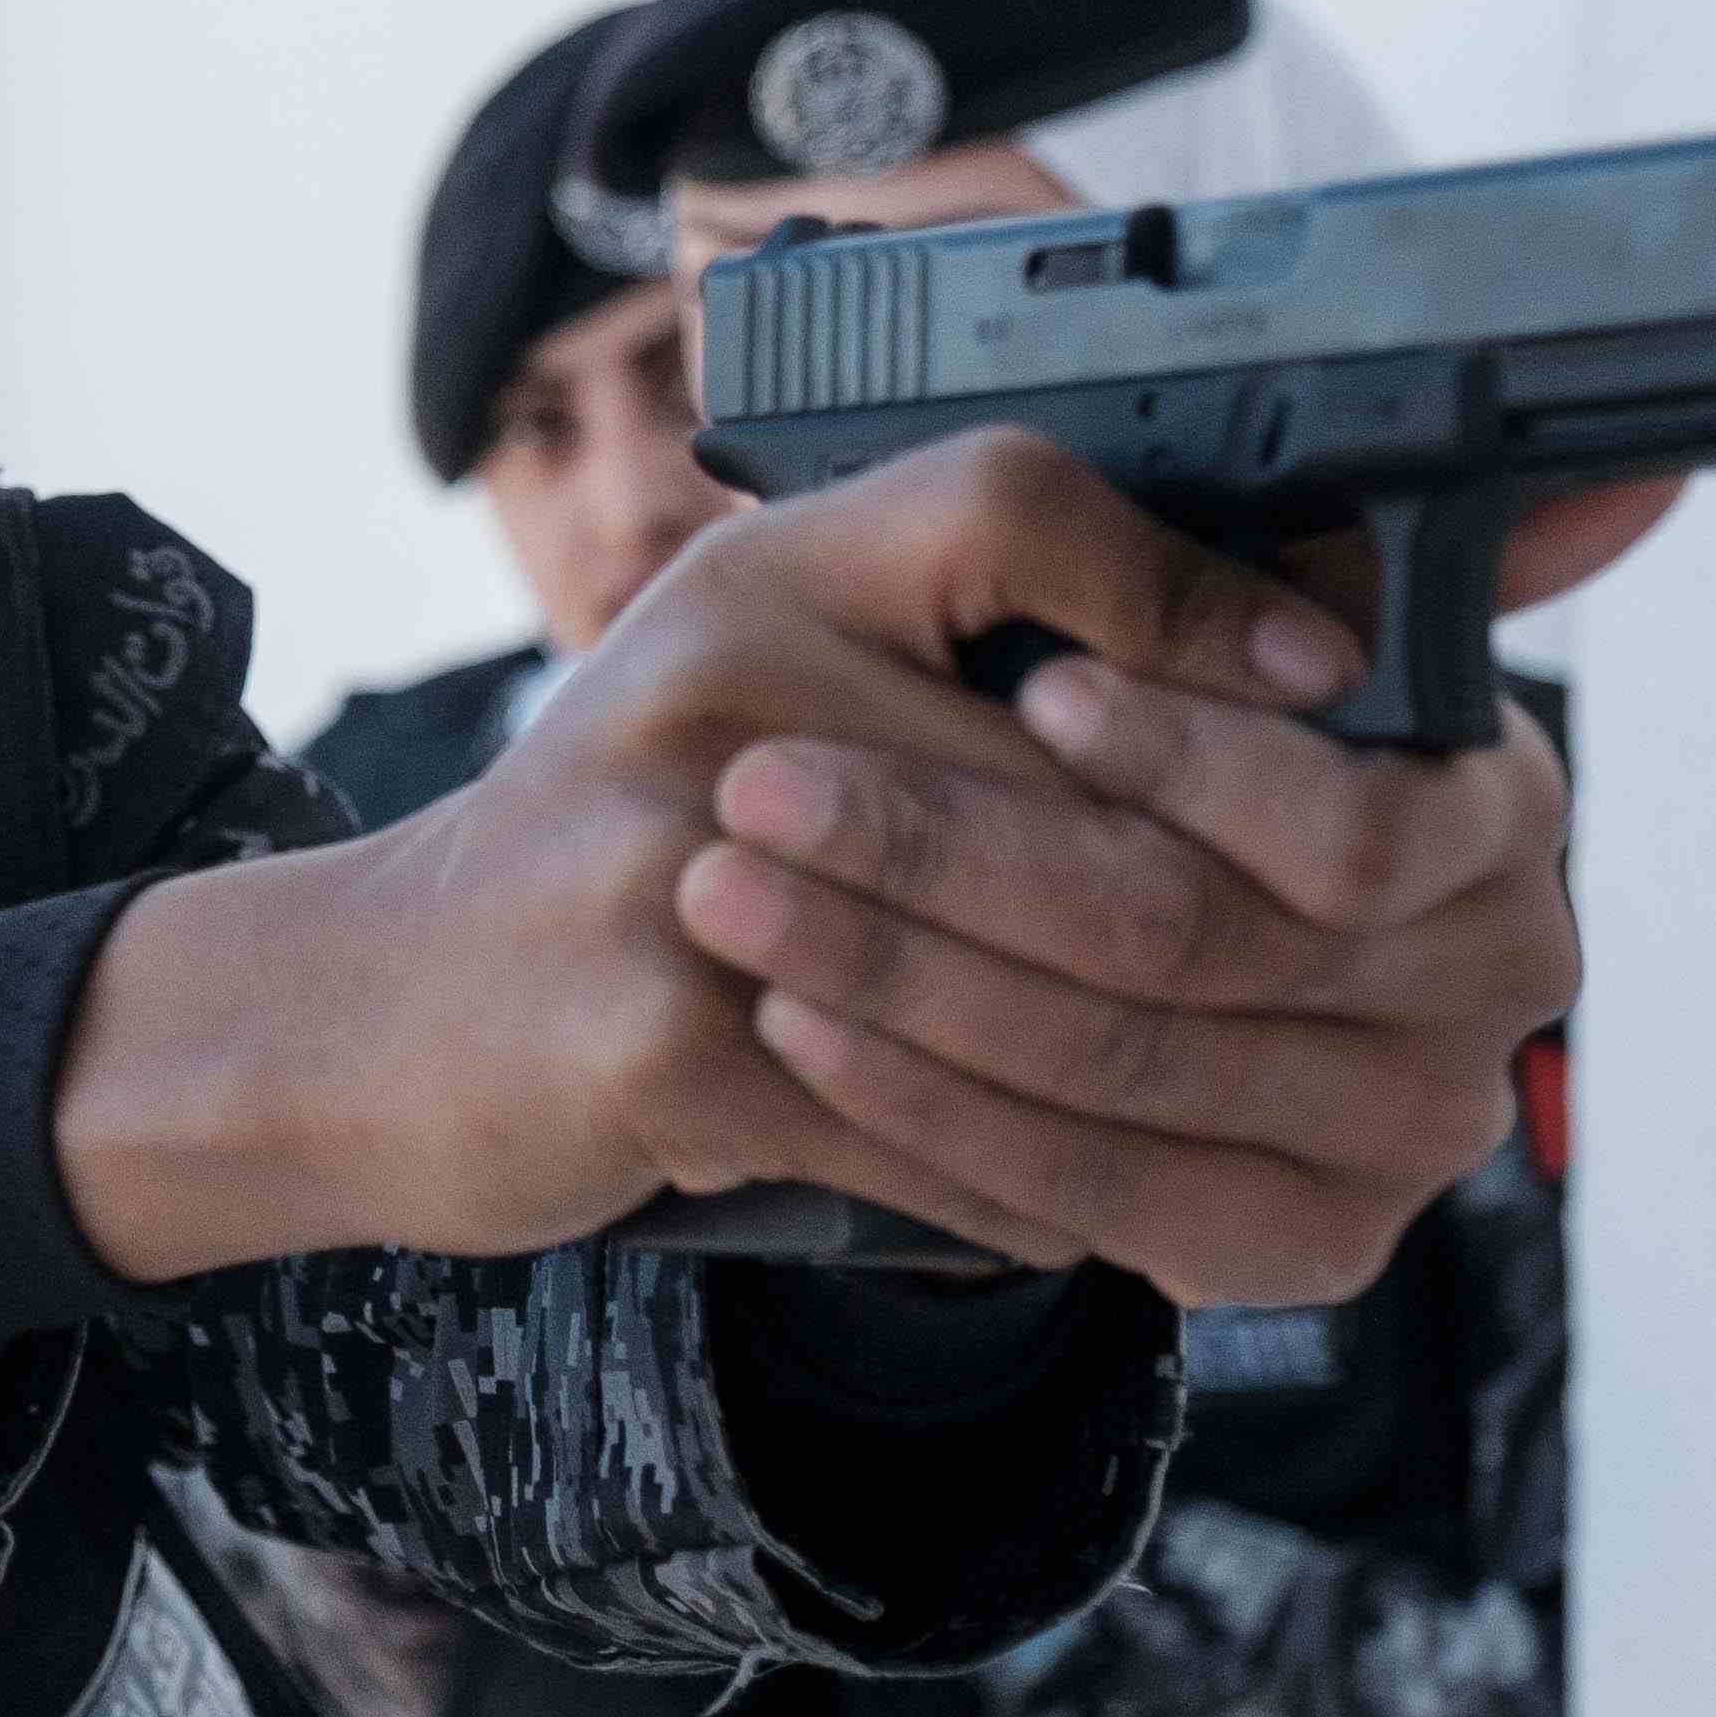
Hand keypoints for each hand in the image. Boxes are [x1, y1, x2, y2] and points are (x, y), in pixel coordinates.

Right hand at [55, 431, 1559, 1293]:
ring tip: (1245, 1109)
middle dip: (1220, 904)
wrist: (364, 1012)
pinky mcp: (660, 1035)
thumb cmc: (604, 860)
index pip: (1010, 503)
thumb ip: (962, 658)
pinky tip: (1079, 1214)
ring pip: (1016, 975)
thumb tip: (1264, 658)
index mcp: (759, 578)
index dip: (1185, 587)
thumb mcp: (759, 683)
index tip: (1322, 669)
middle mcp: (718, 683)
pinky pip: (913, 1132)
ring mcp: (684, 864)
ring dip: (1138, 1068)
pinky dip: (1010, 1186)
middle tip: (1350, 970)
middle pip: (1065, 783)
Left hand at [679, 630, 1577, 1306]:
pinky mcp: (1306, 1247)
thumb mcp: (1207, 621)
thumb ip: (1313, 548)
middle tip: (763, 783)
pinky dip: (927, 1112)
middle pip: (1192, 938)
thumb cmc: (1125, 747)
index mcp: (1496, 809)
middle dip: (951, 852)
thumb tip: (1617, 476)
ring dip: (895, 976)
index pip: (1349, 818)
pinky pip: (1094, 1198)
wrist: (1072, 947)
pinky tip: (800, 1035)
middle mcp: (1490, 979)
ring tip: (734, 893)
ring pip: (1118, 1065)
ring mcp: (1409, 1132)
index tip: (1034, 688)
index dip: (1186, 756)